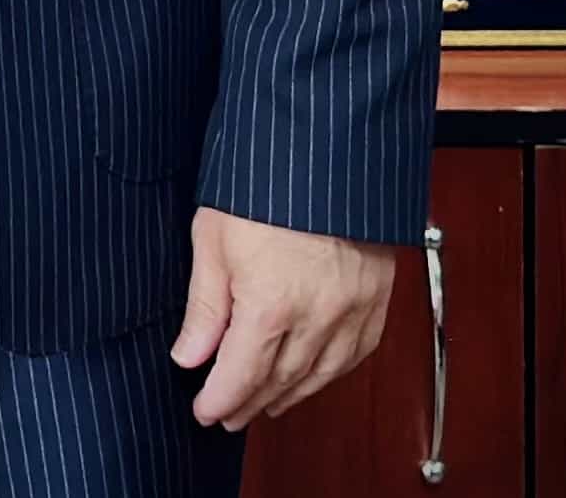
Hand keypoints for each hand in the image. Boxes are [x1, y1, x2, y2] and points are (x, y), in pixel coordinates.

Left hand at [170, 205, 396, 431]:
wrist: (325, 150)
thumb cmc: (262, 187)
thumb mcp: (213, 239)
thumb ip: (204, 306)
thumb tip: (189, 356)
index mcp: (270, 306)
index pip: (241, 376)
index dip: (221, 400)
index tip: (205, 412)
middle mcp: (316, 318)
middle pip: (280, 381)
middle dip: (250, 403)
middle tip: (228, 415)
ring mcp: (352, 311)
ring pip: (319, 375)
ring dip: (289, 395)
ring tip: (264, 403)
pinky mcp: (376, 300)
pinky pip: (354, 355)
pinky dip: (329, 373)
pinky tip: (312, 376)